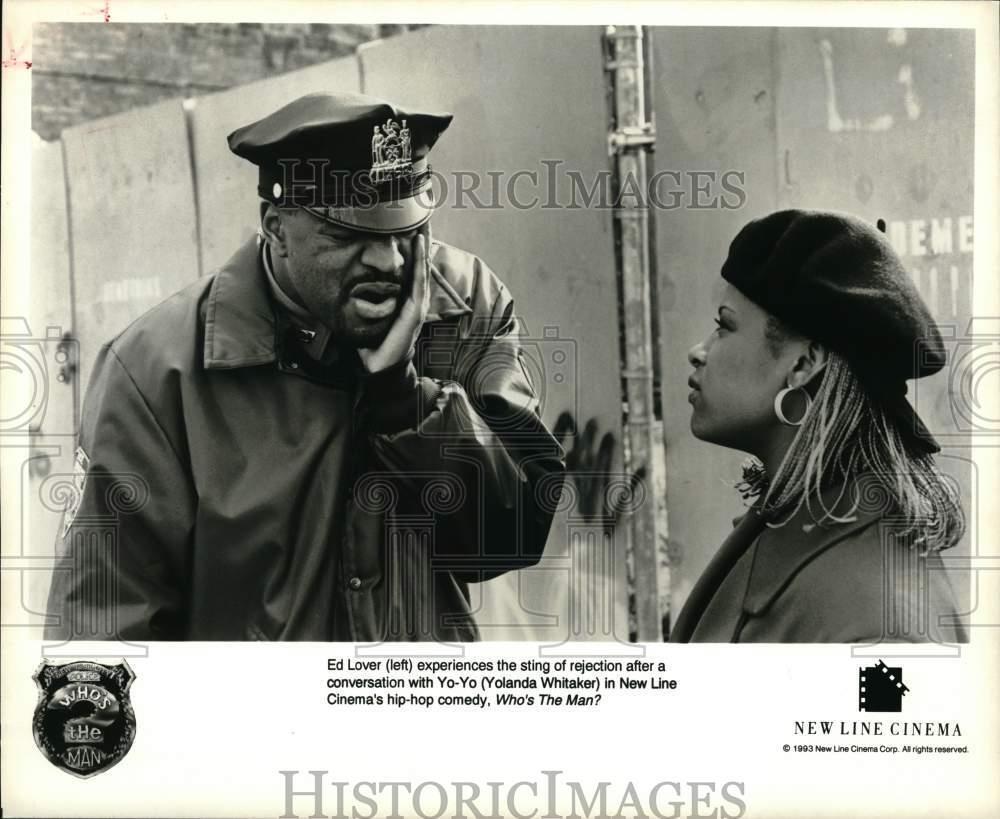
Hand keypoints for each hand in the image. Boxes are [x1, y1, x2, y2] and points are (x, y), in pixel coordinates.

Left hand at [357, 226, 429, 372]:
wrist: (380, 364)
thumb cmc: (374, 341)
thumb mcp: (369, 315)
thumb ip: (366, 301)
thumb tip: (348, 286)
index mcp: (404, 299)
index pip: (411, 269)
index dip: (413, 250)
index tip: (413, 228)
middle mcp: (414, 299)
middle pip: (420, 264)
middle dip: (422, 242)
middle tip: (424, 217)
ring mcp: (416, 303)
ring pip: (422, 268)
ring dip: (424, 246)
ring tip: (424, 225)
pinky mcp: (415, 309)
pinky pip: (419, 280)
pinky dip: (421, 262)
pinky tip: (421, 246)